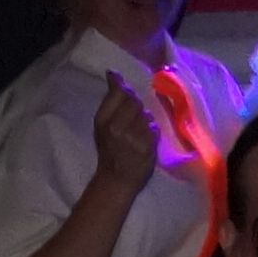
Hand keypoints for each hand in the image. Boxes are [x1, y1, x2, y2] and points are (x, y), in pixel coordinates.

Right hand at [86, 73, 165, 192]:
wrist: (117, 179)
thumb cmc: (109, 151)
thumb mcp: (102, 127)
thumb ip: (110, 103)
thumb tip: (115, 77)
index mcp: (103, 121)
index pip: (117, 93)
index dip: (120, 84)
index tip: (117, 77)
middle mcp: (117, 127)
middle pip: (134, 101)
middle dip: (136, 104)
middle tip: (133, 113)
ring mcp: (133, 137)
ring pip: (146, 114)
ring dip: (145, 119)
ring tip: (138, 130)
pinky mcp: (147, 147)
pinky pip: (154, 128)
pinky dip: (152, 131)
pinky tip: (145, 139)